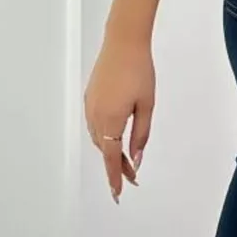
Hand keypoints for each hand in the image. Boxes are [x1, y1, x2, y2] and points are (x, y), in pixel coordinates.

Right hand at [84, 35, 154, 201]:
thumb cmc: (139, 71)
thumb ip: (141, 135)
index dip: (115, 177)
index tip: (118, 194)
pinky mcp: (89, 97)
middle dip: (117, 166)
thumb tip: (136, 158)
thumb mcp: (147, 106)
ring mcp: (90, 106)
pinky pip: (95, 125)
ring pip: (99, 139)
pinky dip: (104, 137)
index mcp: (110, 120)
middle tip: (132, 177)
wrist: (123, 42)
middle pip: (105, 150)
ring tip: (127, 162)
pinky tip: (115, 139)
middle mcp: (95, 115)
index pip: (112, 158)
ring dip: (111, 152)